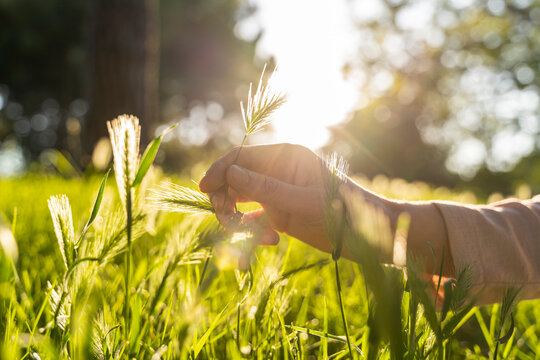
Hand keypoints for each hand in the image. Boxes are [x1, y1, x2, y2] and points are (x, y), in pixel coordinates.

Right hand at [199, 143, 333, 253]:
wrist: (367, 235)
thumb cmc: (342, 212)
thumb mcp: (302, 201)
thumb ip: (265, 188)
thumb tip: (229, 174)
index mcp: (285, 156)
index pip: (241, 156)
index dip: (220, 170)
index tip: (204, 190)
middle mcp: (277, 171)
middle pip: (235, 180)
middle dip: (226, 202)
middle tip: (228, 223)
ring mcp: (276, 192)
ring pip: (240, 202)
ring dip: (239, 223)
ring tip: (258, 240)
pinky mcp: (278, 213)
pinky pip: (252, 220)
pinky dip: (252, 233)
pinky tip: (270, 241)